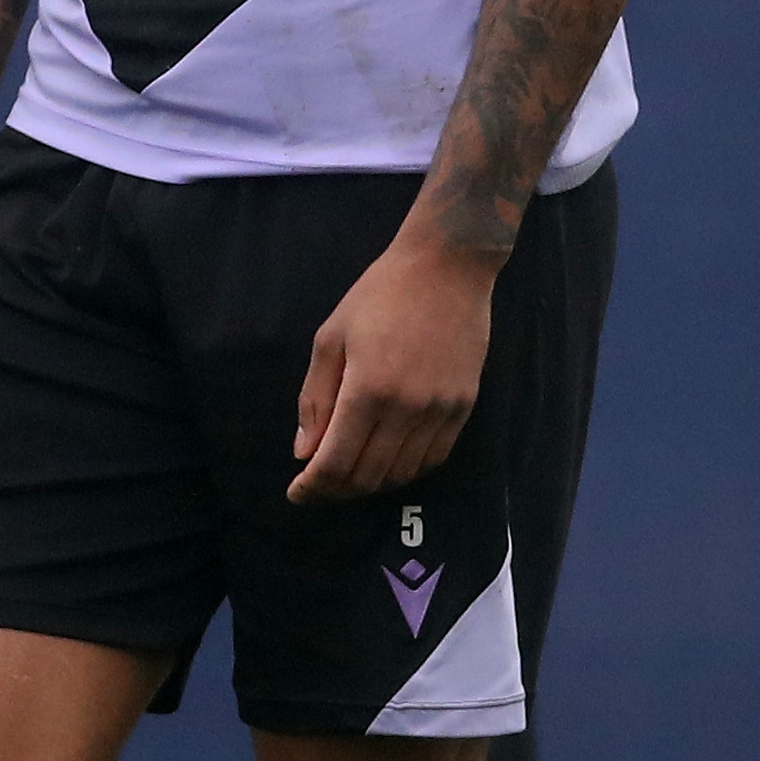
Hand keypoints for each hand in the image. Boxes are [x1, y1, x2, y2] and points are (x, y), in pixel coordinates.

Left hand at [291, 236, 496, 501]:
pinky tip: (387, 460)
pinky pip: (433, 458)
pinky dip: (405, 470)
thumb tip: (305, 452)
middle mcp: (406, 409)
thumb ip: (315, 399)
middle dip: (336, 490)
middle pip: (368, 477)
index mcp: (367, 390)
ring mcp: (440, 410)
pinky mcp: (463, 406)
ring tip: (349, 474)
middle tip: (318, 485)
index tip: (296, 493)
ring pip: (401, 474)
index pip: (336, 463)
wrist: (446, 267)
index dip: (312, 486)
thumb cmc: (379, 295)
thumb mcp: (331, 338)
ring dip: (370, 483)